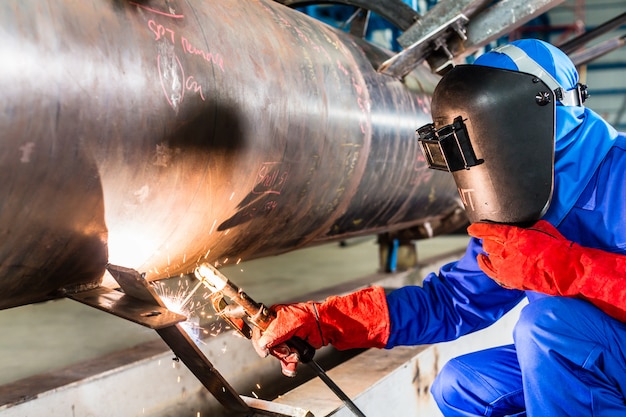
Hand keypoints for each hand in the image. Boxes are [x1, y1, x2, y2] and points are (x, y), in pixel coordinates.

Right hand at [251, 286, 389, 375]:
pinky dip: (290, 363)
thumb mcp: (288, 322)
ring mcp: (287, 338)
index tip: (264, 351)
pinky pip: (286, 360)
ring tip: (295, 355)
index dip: (260, 342)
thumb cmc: (310, 317)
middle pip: (268, 345)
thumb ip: (273, 332)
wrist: (327, 326)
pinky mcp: (295, 348)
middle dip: (278, 351)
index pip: (258, 330)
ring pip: (277, 354)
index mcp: (273, 316)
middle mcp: (278, 328)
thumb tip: (262, 344)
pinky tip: (296, 361)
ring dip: (286, 358)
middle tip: (287, 350)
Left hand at [468, 220, 625, 321]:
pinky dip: (484, 264)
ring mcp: (507, 266)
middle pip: (488, 243)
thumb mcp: (542, 228)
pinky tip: (482, 259)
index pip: (490, 230)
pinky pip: (490, 270)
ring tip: (495, 248)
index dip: (479, 229)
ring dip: (491, 251)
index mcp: (515, 236)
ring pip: (489, 255)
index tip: (472, 228)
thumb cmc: (557, 248)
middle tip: (493, 238)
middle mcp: (507, 251)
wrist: (565, 270)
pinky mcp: (509, 279)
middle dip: (489, 239)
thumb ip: (526, 226)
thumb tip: (520, 225)